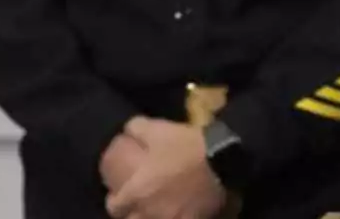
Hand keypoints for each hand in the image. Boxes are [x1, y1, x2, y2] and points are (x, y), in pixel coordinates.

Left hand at [104, 117, 225, 218]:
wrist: (224, 160)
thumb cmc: (187, 147)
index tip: (120, 194)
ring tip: (157, 210)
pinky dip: (176, 218)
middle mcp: (148, 212)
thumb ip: (136, 129)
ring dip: (151, 217)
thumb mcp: (158, 130)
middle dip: (132, 214)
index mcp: (136, 192)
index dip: (116, 201)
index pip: (115, 207)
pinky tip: (180, 214)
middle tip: (139, 204)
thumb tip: (127, 130)